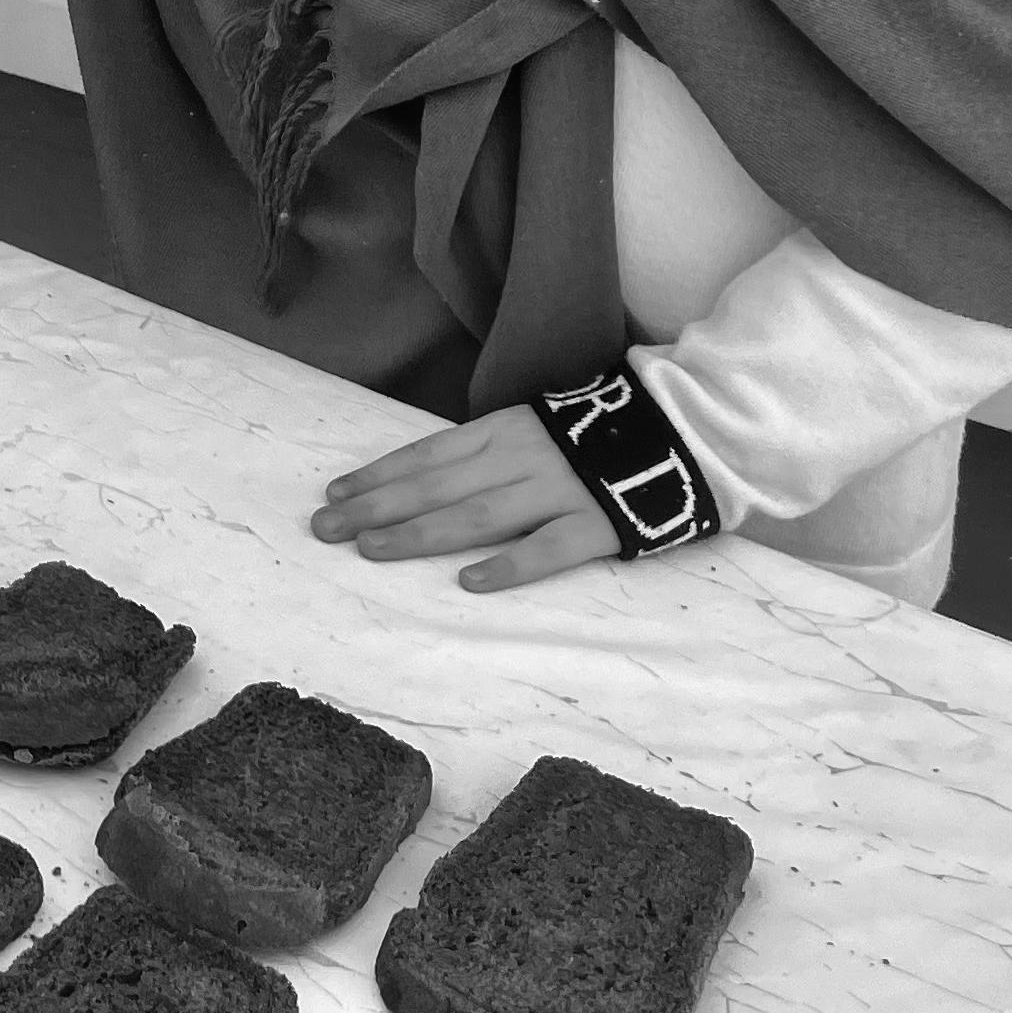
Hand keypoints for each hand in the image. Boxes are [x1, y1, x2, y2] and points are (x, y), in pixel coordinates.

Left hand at [309, 408, 619, 592]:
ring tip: (370, 549)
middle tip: (325, 527)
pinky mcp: (599, 525)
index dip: (380, 473)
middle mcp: (523, 457)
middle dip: (376, 506)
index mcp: (506, 430)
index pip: (429, 454)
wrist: (686, 432)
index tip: (334, 491)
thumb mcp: (535, 429)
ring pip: (477, 515)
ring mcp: (560, 490)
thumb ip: (487, 453)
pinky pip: (548, 548)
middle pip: (437, 486)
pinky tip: (468, 583)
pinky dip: (508, 565)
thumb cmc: (598, 437)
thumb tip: (420, 481)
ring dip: (418, 533)